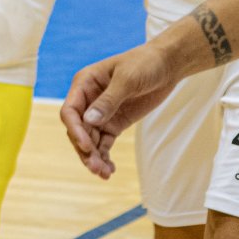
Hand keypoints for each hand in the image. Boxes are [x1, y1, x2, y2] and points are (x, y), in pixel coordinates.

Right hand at [59, 45, 178, 179]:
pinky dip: (104, 156)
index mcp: (84, 83)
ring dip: (94, 158)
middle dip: (85, 150)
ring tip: (105, 174)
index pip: (70, 111)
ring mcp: (101, 113)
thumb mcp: (127, 79)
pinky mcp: (114, 123)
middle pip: (78, 130)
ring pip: (90, 140)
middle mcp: (88, 100)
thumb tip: (89, 121)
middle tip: (97, 168)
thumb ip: (109, 100)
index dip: (75, 130)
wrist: (167, 65)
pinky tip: (110, 170)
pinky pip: (104, 143)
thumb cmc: (144, 64)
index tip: (87, 147)